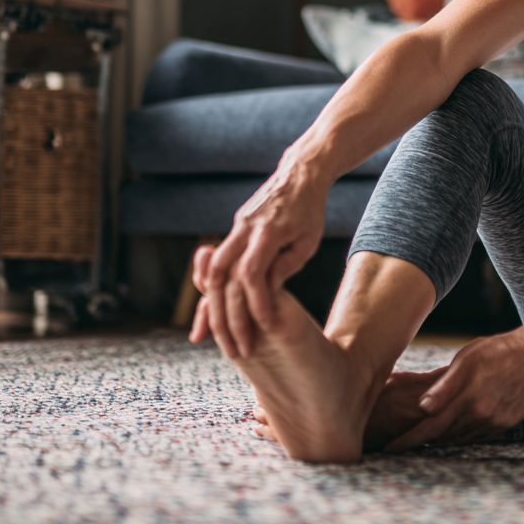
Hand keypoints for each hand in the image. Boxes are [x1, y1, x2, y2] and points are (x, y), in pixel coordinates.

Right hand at [189, 156, 328, 358]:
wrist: (298, 174)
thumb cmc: (310, 210)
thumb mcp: (308, 240)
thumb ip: (287, 265)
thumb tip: (268, 293)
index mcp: (267, 231)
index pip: (253, 274)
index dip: (257, 304)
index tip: (267, 327)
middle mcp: (244, 229)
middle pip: (224, 278)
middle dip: (227, 316)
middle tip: (237, 349)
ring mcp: (235, 228)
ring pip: (213, 272)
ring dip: (213, 306)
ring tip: (215, 337)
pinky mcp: (233, 230)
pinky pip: (218, 264)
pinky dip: (213, 290)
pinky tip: (213, 311)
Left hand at [383, 329, 523, 450]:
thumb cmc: (496, 351)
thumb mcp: (466, 359)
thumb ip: (444, 385)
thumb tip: (422, 407)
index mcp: (466, 401)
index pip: (430, 427)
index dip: (408, 440)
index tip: (389, 449)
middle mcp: (480, 417)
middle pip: (443, 438)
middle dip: (422, 444)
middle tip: (401, 447)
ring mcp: (495, 423)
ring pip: (461, 439)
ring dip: (442, 442)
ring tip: (423, 443)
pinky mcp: (506, 424)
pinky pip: (479, 437)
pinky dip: (463, 437)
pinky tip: (455, 434)